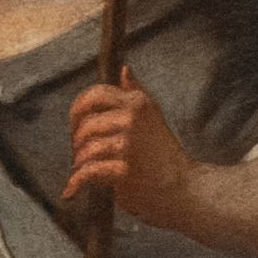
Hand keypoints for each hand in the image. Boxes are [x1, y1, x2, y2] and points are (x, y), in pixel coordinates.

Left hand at [63, 70, 199, 230]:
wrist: (184, 189)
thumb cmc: (165, 154)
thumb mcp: (154, 116)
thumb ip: (136, 91)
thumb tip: (124, 68)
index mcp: (137, 103)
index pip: (94, 95)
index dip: (78, 109)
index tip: (76, 124)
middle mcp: (132, 119)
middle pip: (85, 124)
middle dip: (76, 140)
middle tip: (79, 153)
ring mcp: (127, 145)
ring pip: (85, 148)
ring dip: (78, 163)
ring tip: (82, 170)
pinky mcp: (122, 171)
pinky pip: (88, 172)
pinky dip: (76, 183)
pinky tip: (72, 190)